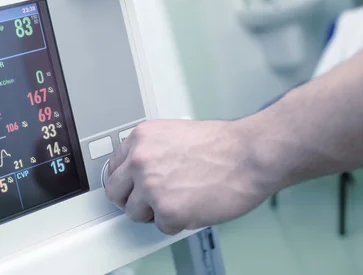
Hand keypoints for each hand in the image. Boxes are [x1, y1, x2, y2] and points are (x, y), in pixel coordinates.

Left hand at [106, 119, 271, 234]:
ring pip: (134, 213)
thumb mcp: (174, 134)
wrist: (248, 155)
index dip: (125, 180)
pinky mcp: (167, 211)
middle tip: (149, 201)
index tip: (131, 186)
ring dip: (154, 212)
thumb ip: (152, 151)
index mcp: (141, 138)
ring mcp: (151, 186)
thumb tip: (139, 170)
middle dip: (132, 199)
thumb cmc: (223, 145)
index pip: (114, 166)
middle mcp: (140, 160)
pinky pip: (161, 227)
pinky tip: (193, 205)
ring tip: (179, 200)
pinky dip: (177, 222)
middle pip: (116, 191)